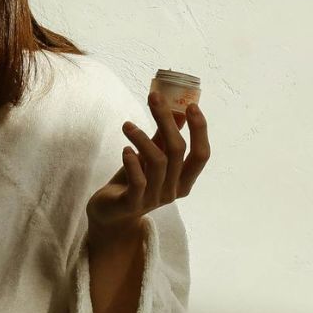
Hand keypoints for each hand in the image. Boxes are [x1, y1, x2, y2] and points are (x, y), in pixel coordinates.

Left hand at [85, 91, 210, 238]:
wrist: (110, 214)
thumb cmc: (133, 183)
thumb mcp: (150, 159)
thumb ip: (164, 139)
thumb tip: (178, 110)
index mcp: (184, 180)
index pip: (202, 155)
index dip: (200, 130)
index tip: (191, 105)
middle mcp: (173, 191)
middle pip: (178, 151)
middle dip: (166, 121)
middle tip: (154, 98)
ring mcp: (154, 198)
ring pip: (158, 162)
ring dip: (142, 138)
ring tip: (127, 125)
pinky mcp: (133, 204)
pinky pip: (138, 180)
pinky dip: (132, 162)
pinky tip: (125, 150)